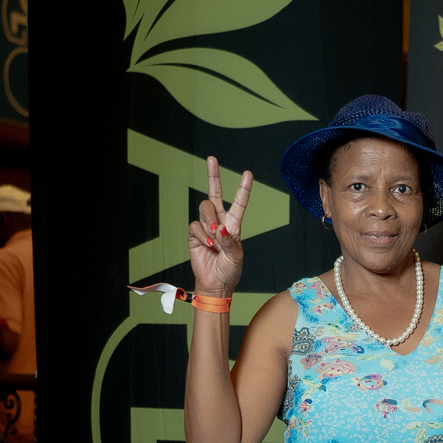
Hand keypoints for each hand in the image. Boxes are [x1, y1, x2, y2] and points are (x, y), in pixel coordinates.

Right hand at [188, 157, 252, 296]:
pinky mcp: (194, 234)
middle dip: (213, 175)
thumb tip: (219, 228)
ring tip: (214, 237)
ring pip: (205, 209)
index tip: (248, 173)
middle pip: (214, 193)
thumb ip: (229, 241)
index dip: (243, 189)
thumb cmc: (230, 270)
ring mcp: (205, 226)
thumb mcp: (236, 256)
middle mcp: (219, 221)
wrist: (215, 284)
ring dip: (209, 220)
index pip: (239, 203)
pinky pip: (195, 226)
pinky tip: (208, 245)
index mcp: (234, 224)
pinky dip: (202, 234)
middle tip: (212, 159)